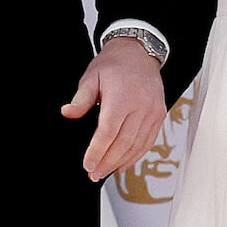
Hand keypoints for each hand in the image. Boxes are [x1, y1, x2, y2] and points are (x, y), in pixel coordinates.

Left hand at [61, 37, 165, 181]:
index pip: (108, 132)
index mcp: (121, 97)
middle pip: (123, 143)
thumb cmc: (114, 64)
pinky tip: (123, 163)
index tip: (87, 165)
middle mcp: (140, 106)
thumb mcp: (91, 77)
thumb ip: (81, 99)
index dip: (97, 152)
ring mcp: (152, 111)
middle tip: (94, 174)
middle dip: (107, 162)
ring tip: (105, 172)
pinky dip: (136, 155)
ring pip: (137, 145)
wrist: (139, 52)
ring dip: (120, 162)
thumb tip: (67, 113)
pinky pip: (148, 141)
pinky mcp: (159, 115)